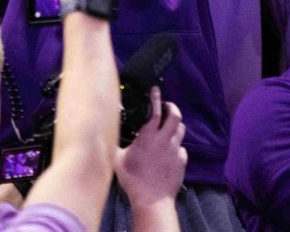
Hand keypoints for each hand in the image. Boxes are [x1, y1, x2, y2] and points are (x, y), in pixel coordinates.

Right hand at [115, 88, 187, 207]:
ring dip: (175, 125)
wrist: (151, 199)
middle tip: (166, 106)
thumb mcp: (117, 159)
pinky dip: (176, 146)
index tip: (155, 90)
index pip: (155, 110)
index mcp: (148, 136)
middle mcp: (164, 139)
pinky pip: (181, 148)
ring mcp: (175, 149)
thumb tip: (108, 136)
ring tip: (168, 126)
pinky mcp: (181, 160)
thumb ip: (117, 144)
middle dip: (171, 106)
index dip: (156, 97)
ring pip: (180, 129)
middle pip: (175, 115)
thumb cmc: (133, 179)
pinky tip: (169, 151)